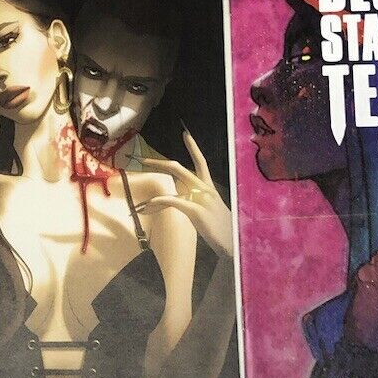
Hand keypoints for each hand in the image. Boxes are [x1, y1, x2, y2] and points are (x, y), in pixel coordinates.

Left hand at [141, 130, 233, 259]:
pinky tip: (150, 204)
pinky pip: (174, 201)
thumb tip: (182, 197)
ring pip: (174, 183)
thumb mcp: (212, 210)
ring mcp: (202, 199)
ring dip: (155, 191)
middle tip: (144, 160)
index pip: (201, 162)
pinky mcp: (197, 211)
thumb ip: (199, 201)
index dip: (193, 147)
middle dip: (159, 162)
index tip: (185, 134)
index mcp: (210, 188)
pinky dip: (160, 201)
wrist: (236, 243)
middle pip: (179, 168)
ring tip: (142, 202)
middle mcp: (206, 189)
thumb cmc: (223, 229)